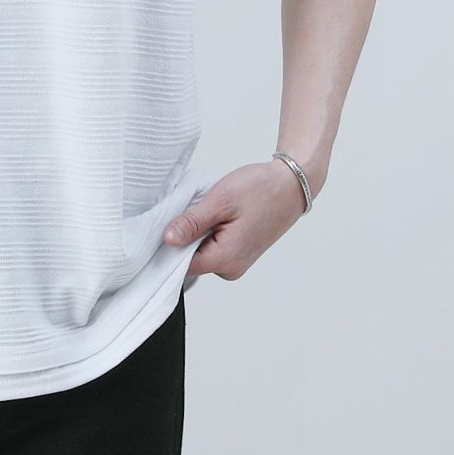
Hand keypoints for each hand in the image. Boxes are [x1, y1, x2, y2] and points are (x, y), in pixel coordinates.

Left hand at [161, 159, 309, 281]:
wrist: (290, 186)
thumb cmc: (260, 190)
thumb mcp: (220, 201)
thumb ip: (192, 223)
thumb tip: (167, 240)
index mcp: (225, 260)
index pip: (180, 265)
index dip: (167, 245)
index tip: (163, 224)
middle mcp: (230, 268)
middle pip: (189, 259)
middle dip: (184, 235)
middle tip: (190, 208)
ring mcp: (236, 263)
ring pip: (200, 252)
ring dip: (196, 232)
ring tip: (208, 209)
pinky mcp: (238, 253)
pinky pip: (212, 247)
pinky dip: (208, 231)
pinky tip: (215, 214)